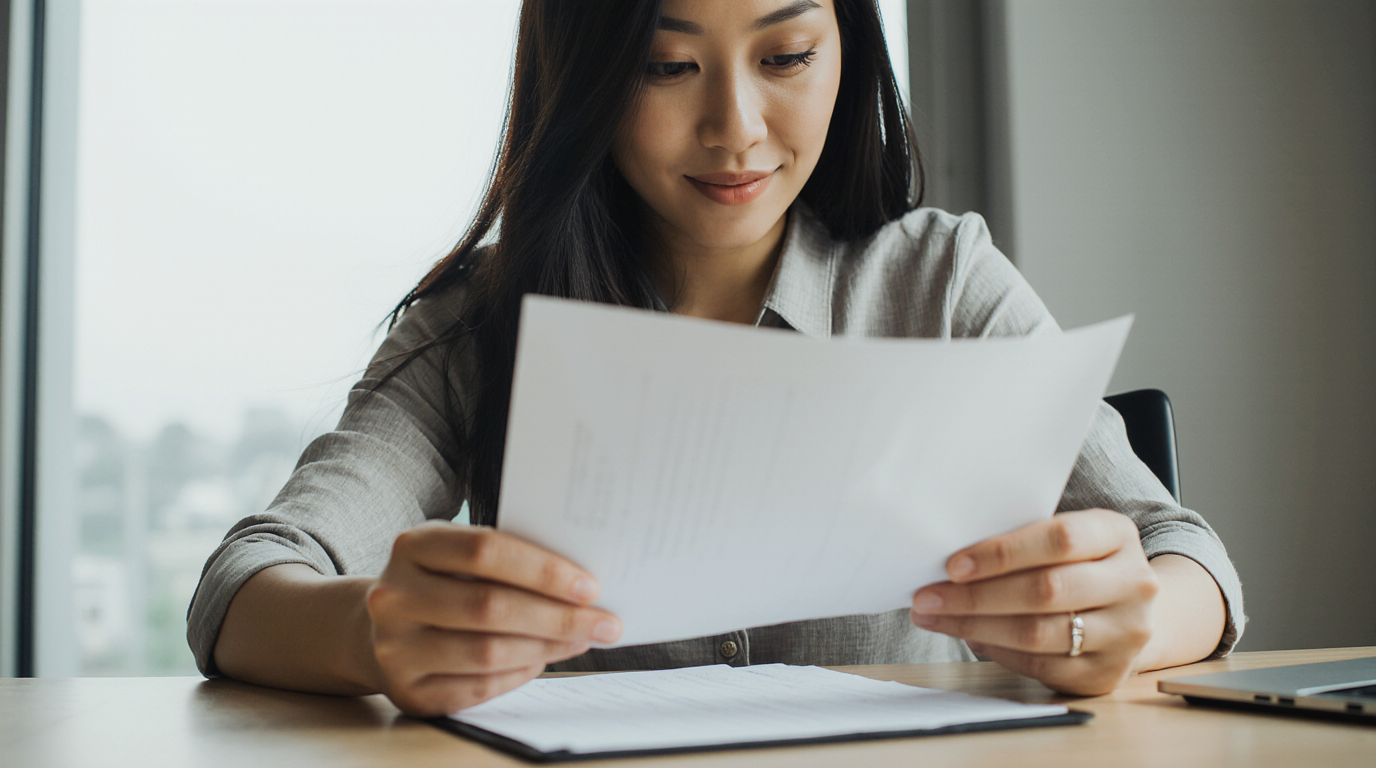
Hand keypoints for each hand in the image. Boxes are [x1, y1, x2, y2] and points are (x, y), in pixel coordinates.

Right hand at [366, 522, 621, 715]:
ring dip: (547, 648)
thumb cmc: (439, 584)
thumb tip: (581, 585)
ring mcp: (395, 646)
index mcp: (413, 546)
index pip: (485, 550)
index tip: (589, 586)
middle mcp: (395, 596)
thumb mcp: (455, 556)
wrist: (375, 630)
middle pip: (490, 606)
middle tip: (604, 622)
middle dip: (558, 617)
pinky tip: (543, 659)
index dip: (542, 569)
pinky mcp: (407, 690)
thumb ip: (505, 560)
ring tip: (582, 640)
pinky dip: (520, 673)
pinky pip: (478, 687)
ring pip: (488, 651)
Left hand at [909, 509, 1158, 695]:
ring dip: (974, 626)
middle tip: (928, 596)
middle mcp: (1134, 584)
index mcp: (1117, 534)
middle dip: (976, 596)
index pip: (1060, 539)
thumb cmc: (1077, 563)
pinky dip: (997, 651)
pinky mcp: (1108, 674)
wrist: (1130, 608)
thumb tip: (950, 563)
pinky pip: (1040, 666)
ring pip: (1038, 633)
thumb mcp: (1066, 537)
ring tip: (934, 617)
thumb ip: (1022, 540)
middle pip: (1046, 590)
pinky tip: (969, 636)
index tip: (953, 565)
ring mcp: (1126, 633)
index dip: (1003, 553)